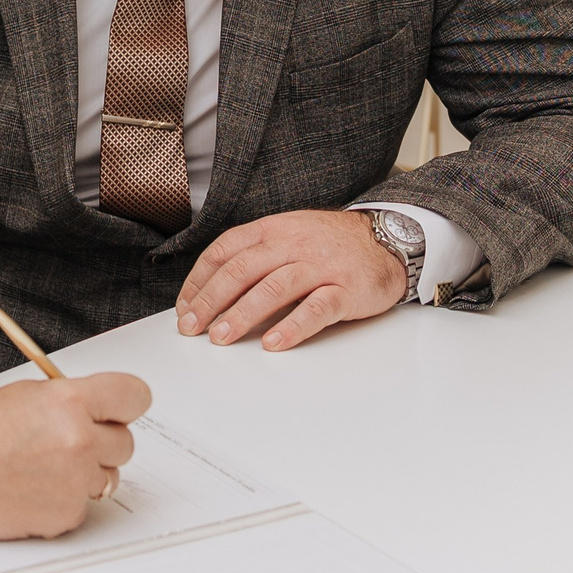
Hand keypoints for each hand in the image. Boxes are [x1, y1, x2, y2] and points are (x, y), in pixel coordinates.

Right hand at [0, 371, 150, 538]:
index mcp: (71, 401)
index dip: (126, 404)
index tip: (118, 410)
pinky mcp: (69, 513)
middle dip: (103, 442)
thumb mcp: (27, 395)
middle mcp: (80, 440)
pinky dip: (67, 499)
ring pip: (110, 477)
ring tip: (48, 467)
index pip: (134, 396)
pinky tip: (38, 489)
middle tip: (69, 442)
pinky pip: (86, 504)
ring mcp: (77, 480)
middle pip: (126, 442)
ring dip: (88, 473)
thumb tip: (102, 406)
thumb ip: (72, 398)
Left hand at [176, 209, 405, 351]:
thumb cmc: (331, 244)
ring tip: (221, 337)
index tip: (184, 306)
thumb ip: (254, 255)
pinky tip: (274, 343)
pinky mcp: (346, 289)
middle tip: (192, 327)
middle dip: (211, 300)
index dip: (199, 280)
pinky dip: (293, 326)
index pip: (225, 250)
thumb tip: (211, 291)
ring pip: (274, 288)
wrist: (388, 239)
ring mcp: (320, 266)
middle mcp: (293, 244)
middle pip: (243, 270)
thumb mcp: (288, 235)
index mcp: (273, 229)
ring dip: (242, 314)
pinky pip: (316, 308)